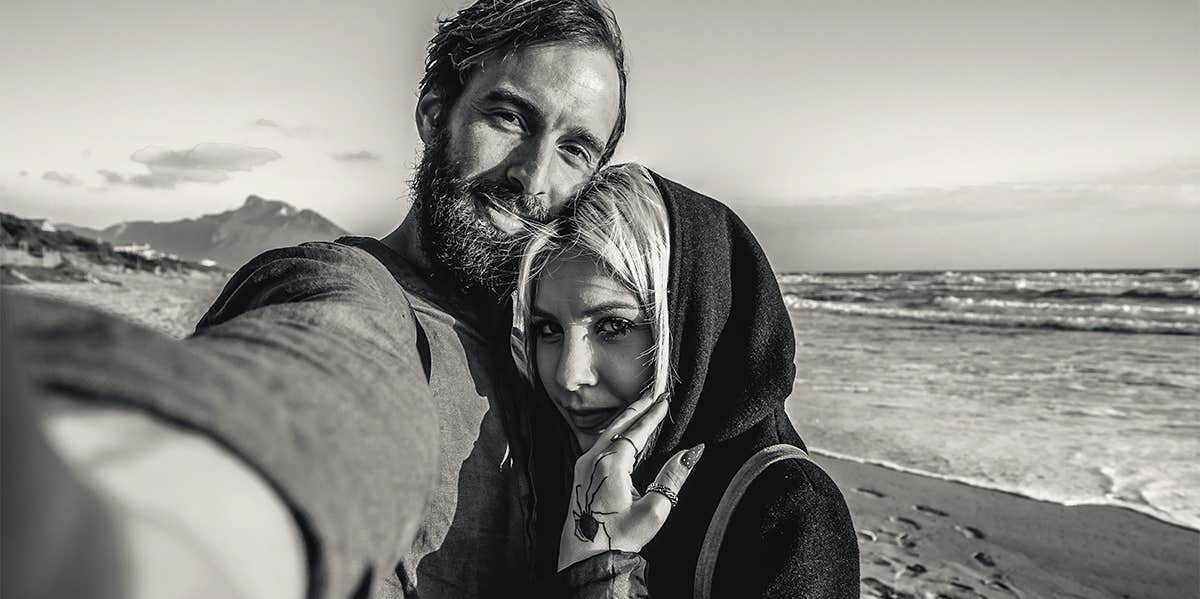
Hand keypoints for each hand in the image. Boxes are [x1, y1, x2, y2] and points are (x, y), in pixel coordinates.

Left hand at [557, 391, 705, 570]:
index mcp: (611, 463)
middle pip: (618, 424)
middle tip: (653, 395)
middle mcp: (592, 460)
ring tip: (640, 411)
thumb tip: (692, 452)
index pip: (637, 429)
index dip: (653, 413)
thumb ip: (673, 476)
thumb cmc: (618, 540)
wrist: (585, 560)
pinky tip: (622, 437)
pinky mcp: (580, 477)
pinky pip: (599, 445)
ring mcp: (583, 467)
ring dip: (625, 420)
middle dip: (637, 408)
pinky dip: (614, 433)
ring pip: (606, 433)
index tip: (664, 399)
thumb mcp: (655, 510)